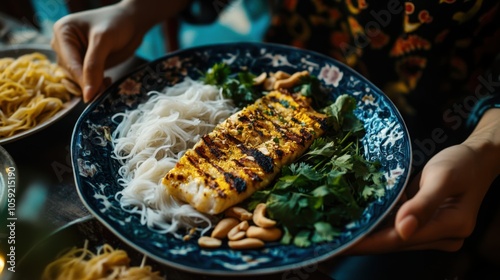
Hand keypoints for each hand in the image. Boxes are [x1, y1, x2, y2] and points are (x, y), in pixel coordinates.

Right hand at [51, 0, 189, 101]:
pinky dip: (96, 84)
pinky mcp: (85, 63)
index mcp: (63, 33)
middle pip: (71, 73)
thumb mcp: (104, 41)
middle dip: (87, 83)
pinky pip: (86, 79)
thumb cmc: (118, 24)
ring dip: (92, 85)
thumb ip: (94, 67)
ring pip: (77, 79)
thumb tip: (87, 95)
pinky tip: (107, 82)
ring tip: (107, 83)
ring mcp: (74, 55)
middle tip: (104, 91)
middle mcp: (64, 44)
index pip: (70, 63)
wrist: (133, 22)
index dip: (81, 81)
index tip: (90, 98)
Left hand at [346, 108, 499, 253]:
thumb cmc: (462, 163)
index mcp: (449, 227)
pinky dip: (378, 223)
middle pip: (394, 242)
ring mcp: (433, 231)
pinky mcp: (425, 223)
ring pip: (393, 236)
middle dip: (363, 241)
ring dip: (367, 234)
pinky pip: (397, 226)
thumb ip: (423, 204)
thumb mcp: (443, 178)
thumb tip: (402, 230)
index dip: (369, 243)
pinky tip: (356, 220)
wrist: (478, 158)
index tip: (342, 244)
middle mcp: (442, 236)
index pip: (399, 240)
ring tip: (336, 230)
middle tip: (330, 238)